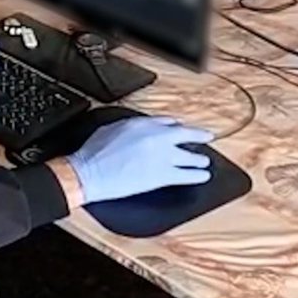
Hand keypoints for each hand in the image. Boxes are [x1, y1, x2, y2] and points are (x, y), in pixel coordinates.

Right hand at [65, 116, 213, 203]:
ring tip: (204, 161)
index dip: (176, 125)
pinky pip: (186, 175)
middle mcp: (156, 137)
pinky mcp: (163, 176)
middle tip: (206, 137)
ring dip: (199, 159)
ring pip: (190, 156)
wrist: (91, 172)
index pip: (166, 121)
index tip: (180, 127)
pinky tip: (202, 176)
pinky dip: (197, 176)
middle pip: (185, 134)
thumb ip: (130, 126)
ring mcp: (162, 157)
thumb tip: (138, 128)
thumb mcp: (111, 128)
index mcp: (142, 123)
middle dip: (198, 135)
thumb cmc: (94, 152)